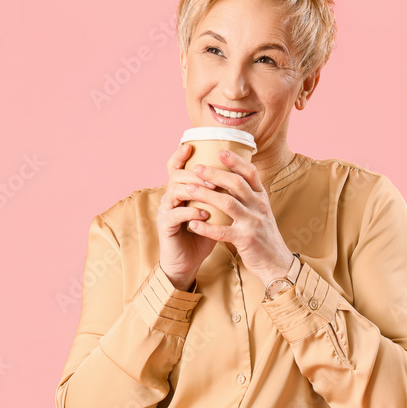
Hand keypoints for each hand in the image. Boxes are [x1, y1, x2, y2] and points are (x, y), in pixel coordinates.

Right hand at [157, 143, 216, 289]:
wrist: (187, 261)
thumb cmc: (201, 235)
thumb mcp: (213, 211)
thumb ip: (220, 195)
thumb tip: (240, 177)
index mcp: (181, 191)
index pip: (176, 167)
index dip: (180, 155)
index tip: (191, 146)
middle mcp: (170, 197)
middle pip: (177, 175)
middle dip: (195, 173)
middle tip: (212, 175)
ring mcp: (166, 211)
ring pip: (174, 191)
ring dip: (194, 190)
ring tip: (211, 191)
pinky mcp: (165, 226)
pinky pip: (176, 214)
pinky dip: (191, 212)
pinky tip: (204, 214)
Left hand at [185, 149, 294, 285]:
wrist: (276, 263)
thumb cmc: (262, 236)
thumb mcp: (260, 211)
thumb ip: (249, 196)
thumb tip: (231, 177)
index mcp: (262, 198)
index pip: (251, 173)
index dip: (236, 161)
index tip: (220, 151)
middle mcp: (259, 207)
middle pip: (236, 184)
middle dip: (215, 174)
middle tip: (196, 168)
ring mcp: (253, 223)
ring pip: (228, 203)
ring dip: (207, 195)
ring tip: (189, 189)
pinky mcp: (246, 240)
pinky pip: (223, 231)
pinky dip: (206, 227)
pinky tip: (192, 223)